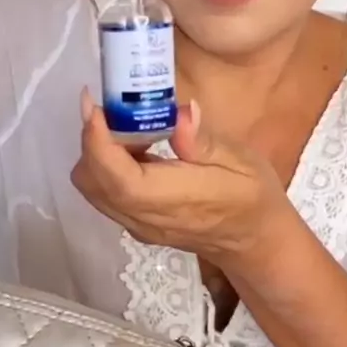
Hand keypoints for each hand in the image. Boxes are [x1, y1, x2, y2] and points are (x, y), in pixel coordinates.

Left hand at [71, 91, 289, 267]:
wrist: (254, 241)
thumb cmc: (252, 196)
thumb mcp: (241, 160)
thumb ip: (204, 141)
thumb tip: (181, 115)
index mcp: (172, 200)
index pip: (118, 177)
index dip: (97, 141)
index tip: (94, 105)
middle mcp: (145, 217)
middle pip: (92, 181)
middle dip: (93, 141)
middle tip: (115, 109)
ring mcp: (136, 224)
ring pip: (93, 188)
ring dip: (98, 152)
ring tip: (130, 126)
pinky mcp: (135, 223)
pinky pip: (104, 192)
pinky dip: (107, 165)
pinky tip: (138, 146)